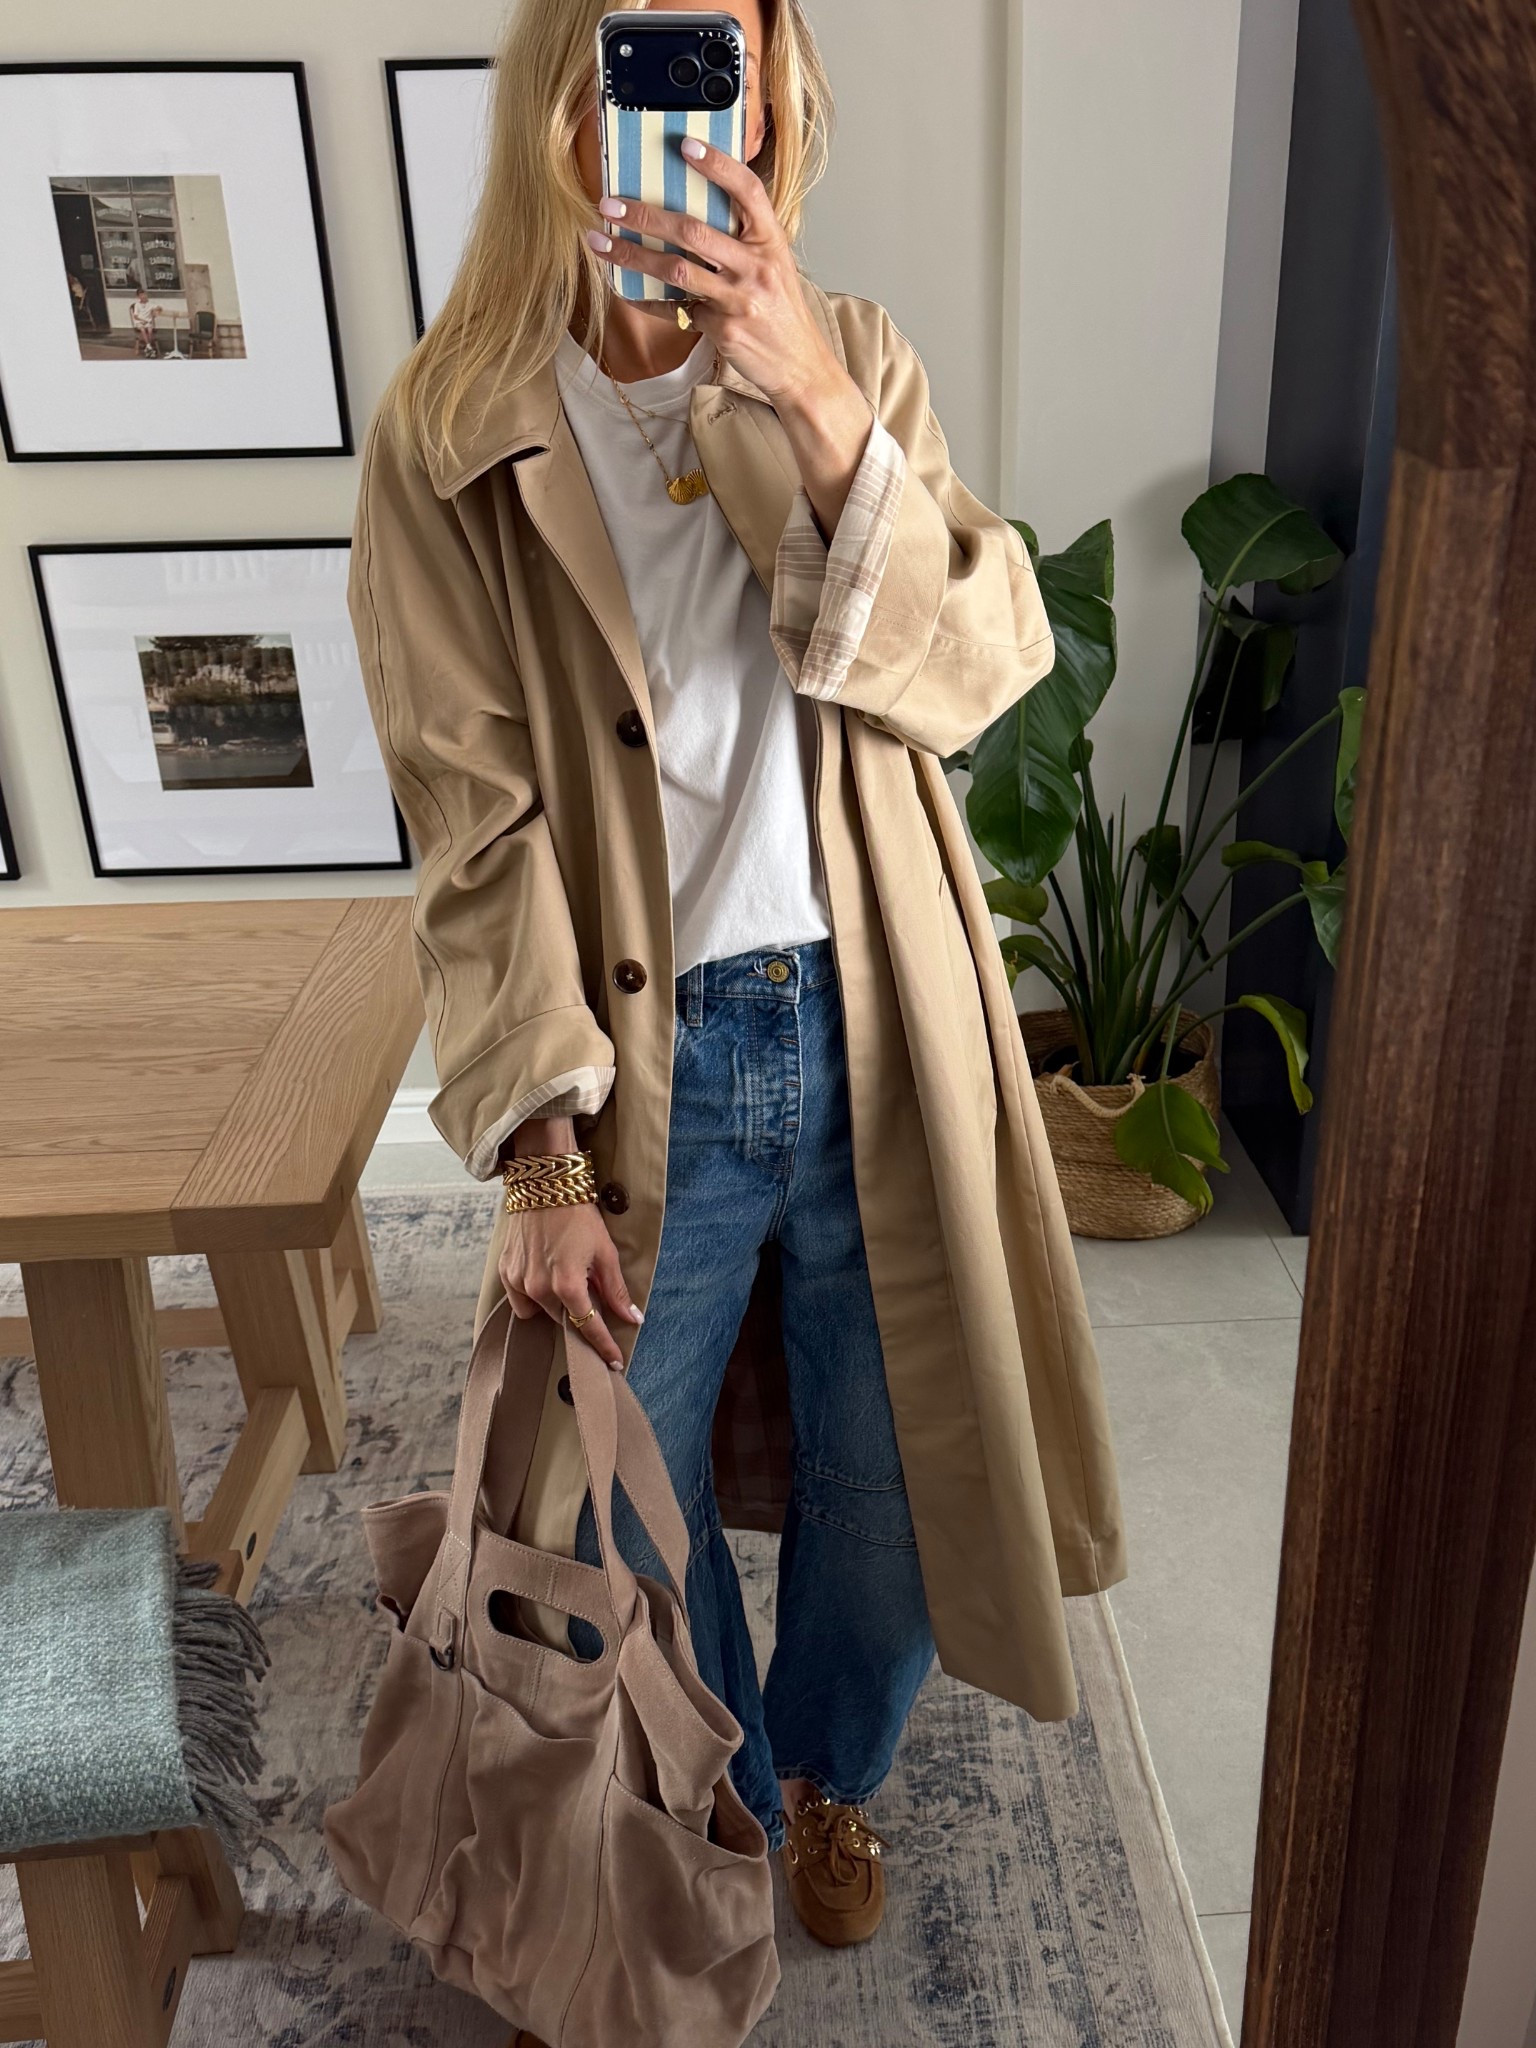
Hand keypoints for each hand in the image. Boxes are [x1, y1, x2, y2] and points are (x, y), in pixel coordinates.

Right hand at [498, 1201, 641, 1369]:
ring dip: (555, 1305)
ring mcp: (518, 1281)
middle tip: (589, 1296)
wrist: (544, 1185)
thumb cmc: (578, 1215)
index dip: (604, 1346)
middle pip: (563, 1320)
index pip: (589, 1327)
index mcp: (567, 1285)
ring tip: (565, 1280)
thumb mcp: (605, 1252)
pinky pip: (521, 1299)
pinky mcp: (505, 1272)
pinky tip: (544, 1275)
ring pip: (540, 1312)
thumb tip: (632, 1317)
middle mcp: (539, 1288)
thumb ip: (616, 1290)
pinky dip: (534, 1295)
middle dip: (578, 1314)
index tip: (615, 1361)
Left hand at [586, 139, 873, 533]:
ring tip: (600, 241)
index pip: (747, 191)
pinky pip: (675, 310)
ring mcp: (739, 299)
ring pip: (675, 270)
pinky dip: (646, 300)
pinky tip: (621, 288)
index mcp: (771, 242)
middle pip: (693, 231)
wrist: (800, 367)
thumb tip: (692, 213)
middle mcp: (757, 266)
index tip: (685, 145)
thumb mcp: (774, 267)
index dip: (718, 165)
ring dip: (632, 255)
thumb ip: (742, 241)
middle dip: (645, 215)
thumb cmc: (781, 314)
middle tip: (610, 204)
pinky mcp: (723, 329)